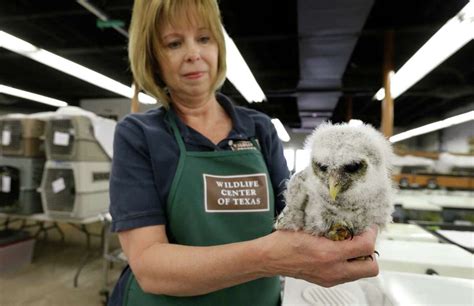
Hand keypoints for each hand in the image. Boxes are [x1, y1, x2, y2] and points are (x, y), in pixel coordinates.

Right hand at [259, 226, 378, 286]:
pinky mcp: (327, 281)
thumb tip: (346, 215)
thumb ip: (330, 223)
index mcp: (329, 254)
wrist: (270, 258)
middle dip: (371, 252)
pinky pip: (348, 275)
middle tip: (363, 239)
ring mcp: (331, 278)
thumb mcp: (308, 225)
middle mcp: (333, 270)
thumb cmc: (283, 241)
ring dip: (360, 258)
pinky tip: (339, 252)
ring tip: (351, 245)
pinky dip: (349, 264)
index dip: (371, 234)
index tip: (368, 227)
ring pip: (361, 273)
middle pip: (370, 267)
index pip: (365, 247)